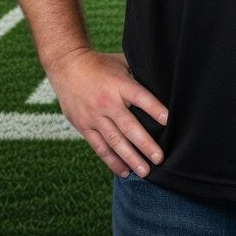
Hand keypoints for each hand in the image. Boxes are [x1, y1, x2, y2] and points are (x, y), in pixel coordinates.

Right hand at [47, 48, 168, 178]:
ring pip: (114, 141)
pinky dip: (112, 161)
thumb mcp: (121, 63)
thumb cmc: (100, 64)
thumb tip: (161, 84)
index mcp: (119, 84)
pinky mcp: (84, 126)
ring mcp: (94, 116)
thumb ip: (137, 76)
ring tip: (144, 171)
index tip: (168, 121)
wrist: (67, 66)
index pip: (140, 97)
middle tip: (159, 158)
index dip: (154, 109)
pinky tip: (124, 171)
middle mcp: (107, 102)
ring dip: (130, 158)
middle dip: (145, 144)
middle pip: (129, 126)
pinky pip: (100, 147)